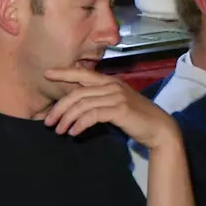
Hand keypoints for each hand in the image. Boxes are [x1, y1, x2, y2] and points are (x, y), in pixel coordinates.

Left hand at [41, 67, 181, 148]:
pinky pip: (92, 115)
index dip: (64, 73)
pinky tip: (74, 133)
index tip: (47, 74)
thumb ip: (98, 101)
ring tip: (59, 131)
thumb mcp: (115, 104)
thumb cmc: (135, 118)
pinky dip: (80, 124)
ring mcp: (116, 96)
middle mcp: (111, 86)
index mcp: (109, 82)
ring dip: (67, 119)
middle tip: (48, 122)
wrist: (158, 128)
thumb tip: (75, 108)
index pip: (83, 74)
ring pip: (82, 105)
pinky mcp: (119, 109)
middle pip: (77, 93)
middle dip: (60, 107)